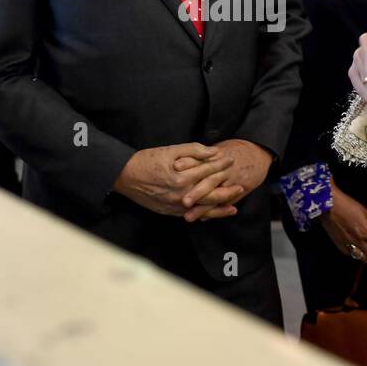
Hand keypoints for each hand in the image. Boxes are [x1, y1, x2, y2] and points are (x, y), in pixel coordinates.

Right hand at [113, 143, 239, 220]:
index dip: (221, 164)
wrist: (125, 176)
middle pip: (211, 194)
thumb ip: (193, 150)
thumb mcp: (170, 150)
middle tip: (241, 186)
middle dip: (227, 190)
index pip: (208, 170)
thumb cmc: (146, 161)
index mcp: (182, 177)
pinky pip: (191, 215)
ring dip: (220, 208)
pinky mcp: (170, 212)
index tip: (231, 160)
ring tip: (234, 206)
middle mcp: (181, 194)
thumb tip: (213, 151)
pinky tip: (212, 214)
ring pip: (203, 209)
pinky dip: (204, 214)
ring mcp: (175, 205)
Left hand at [172, 138, 271, 219]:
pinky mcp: (240, 190)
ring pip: (217, 196)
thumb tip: (177, 164)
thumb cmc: (233, 151)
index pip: (201, 160)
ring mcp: (233, 181)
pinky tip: (203, 218)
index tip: (175, 167)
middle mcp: (225, 170)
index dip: (188, 163)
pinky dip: (215, 211)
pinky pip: (226, 203)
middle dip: (196, 192)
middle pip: (209, 181)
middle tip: (183, 201)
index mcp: (217, 157)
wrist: (257, 154)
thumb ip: (199, 156)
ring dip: (203, 208)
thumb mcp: (218, 149)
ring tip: (188, 217)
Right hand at [320, 183, 366, 263]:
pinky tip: (357, 247)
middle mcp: (358, 242)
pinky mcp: (340, 247)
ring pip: (363, 260)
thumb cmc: (347, 205)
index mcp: (366, 232)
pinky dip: (357, 254)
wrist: (327, 206)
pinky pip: (352, 256)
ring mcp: (348, 246)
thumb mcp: (365, 210)